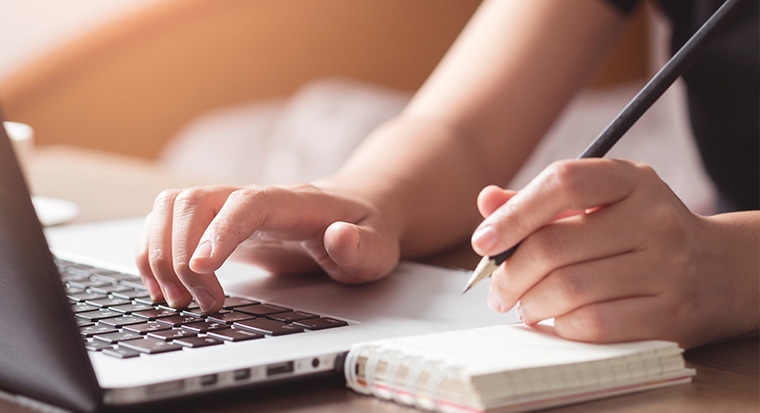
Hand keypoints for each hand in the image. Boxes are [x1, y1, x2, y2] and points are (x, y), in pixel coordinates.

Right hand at [136, 183, 400, 313]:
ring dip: (159, 253)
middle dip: (181, 255)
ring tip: (178, 299)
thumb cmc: (364, 232)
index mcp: (293, 202)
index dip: (219, 232)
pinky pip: (167, 223)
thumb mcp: (377, 247)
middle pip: (195, 201)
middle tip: (200, 303)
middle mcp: (254, 198)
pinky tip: (166, 287)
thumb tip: (339, 236)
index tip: (201, 269)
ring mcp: (230, 208)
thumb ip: (362, 246)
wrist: (355, 214)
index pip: (247, 203)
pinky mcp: (216, 224)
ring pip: (171, 207)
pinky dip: (153, 253)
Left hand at [471, 158, 758, 348]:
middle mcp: (654, 218)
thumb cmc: (639, 232)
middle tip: (497, 289)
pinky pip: (594, 324)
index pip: (563, 182)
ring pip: (569, 289)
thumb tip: (486, 202)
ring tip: (523, 304)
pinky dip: (561, 326)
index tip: (484, 241)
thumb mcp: (599, 202)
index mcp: (631, 180)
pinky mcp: (672, 314)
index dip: (514, 214)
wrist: (719, 270)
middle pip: (555, 246)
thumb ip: (540, 201)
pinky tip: (556, 320)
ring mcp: (668, 267)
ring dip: (530, 303)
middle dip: (510, 274)